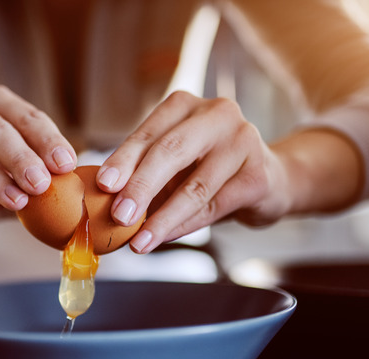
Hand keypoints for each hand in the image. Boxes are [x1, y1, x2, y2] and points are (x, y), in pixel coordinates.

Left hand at [95, 91, 292, 253]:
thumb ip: (142, 172)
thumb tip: (102, 201)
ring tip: (139, 242)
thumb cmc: (204, 167)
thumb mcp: (172, 160)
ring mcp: (243, 142)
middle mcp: (217, 114)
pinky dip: (184, 226)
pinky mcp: (258, 175)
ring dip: (162, 218)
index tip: (102, 185)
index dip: (123, 160)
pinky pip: (213, 207)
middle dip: (141, 187)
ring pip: (194, 187)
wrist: (266, 178)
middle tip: (119, 216)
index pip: (148, 134)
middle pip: (171, 152)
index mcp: (185, 105)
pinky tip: (164, 238)